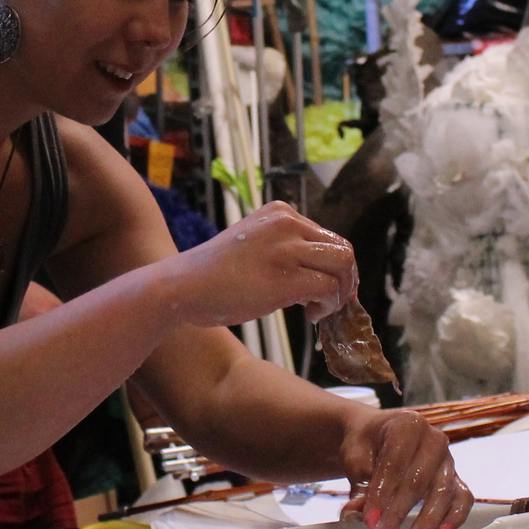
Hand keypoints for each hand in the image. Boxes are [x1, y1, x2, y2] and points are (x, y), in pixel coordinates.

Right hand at [161, 203, 356, 328]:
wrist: (183, 286)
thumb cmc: (213, 274)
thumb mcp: (253, 243)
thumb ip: (284, 248)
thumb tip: (322, 274)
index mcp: (279, 212)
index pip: (328, 236)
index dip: (334, 266)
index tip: (325, 287)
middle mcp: (287, 223)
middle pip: (343, 249)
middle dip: (345, 279)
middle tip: (329, 302)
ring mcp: (287, 249)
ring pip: (343, 267)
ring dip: (339, 294)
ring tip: (318, 310)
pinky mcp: (286, 277)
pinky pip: (328, 289)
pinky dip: (327, 306)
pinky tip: (310, 315)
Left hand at [337, 407, 471, 528]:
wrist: (377, 437)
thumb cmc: (366, 444)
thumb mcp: (355, 457)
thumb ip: (359, 483)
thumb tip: (358, 512)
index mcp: (407, 425)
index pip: (395, 461)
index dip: (382, 492)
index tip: (371, 518)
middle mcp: (433, 439)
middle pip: (419, 478)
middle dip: (400, 508)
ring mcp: (447, 459)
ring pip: (444, 490)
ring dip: (427, 516)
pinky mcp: (455, 478)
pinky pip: (463, 498)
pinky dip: (455, 516)